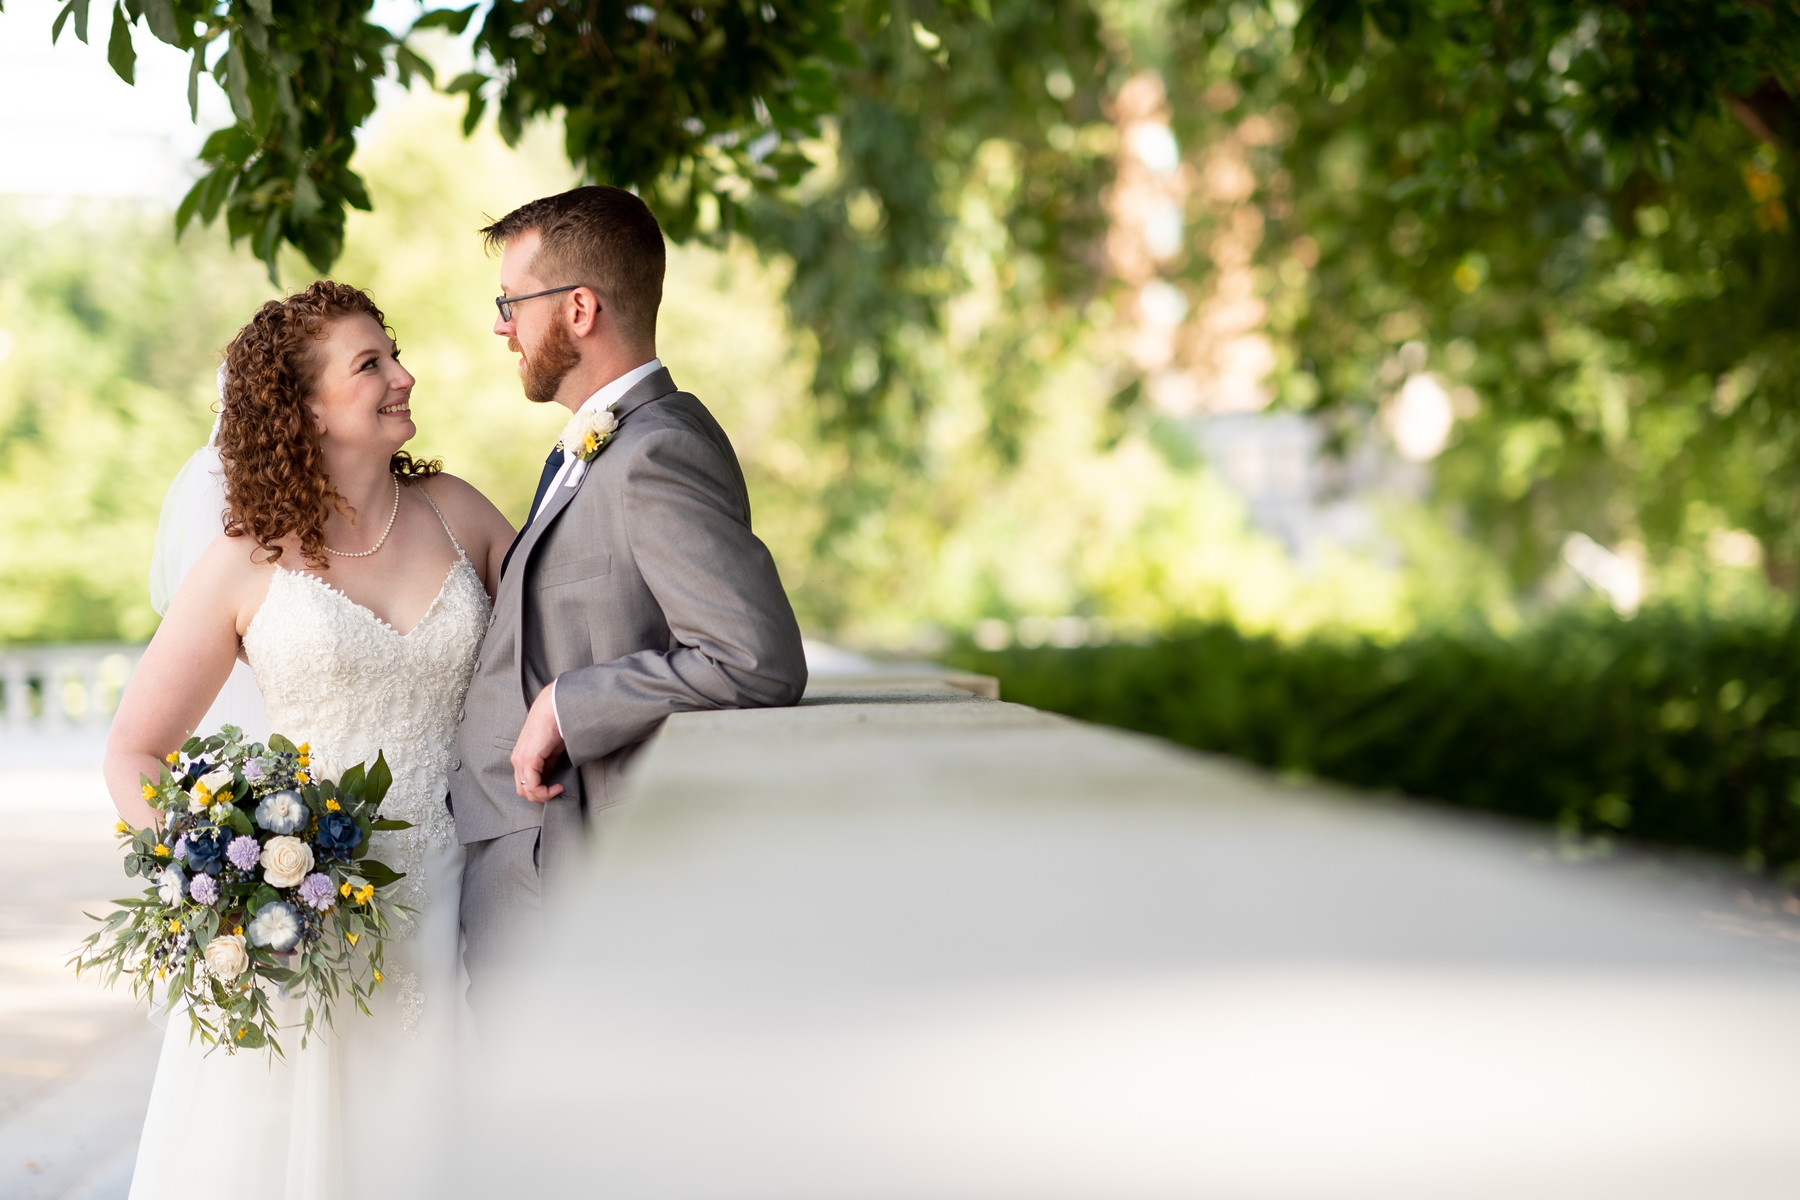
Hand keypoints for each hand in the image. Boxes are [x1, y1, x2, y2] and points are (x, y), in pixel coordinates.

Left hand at [511, 684, 566, 803]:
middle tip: (557, 790)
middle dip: (541, 796)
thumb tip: (550, 778)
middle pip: (523, 791)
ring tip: (558, 788)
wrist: (555, 707)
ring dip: (544, 795)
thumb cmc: (556, 724)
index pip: (525, 785)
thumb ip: (547, 765)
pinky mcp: (528, 759)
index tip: (558, 787)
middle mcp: (517, 760)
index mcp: (521, 757)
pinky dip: (546, 792)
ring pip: (527, 791)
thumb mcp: (552, 751)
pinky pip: (532, 786)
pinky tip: (558, 786)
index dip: (541, 791)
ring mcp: (520, 760)